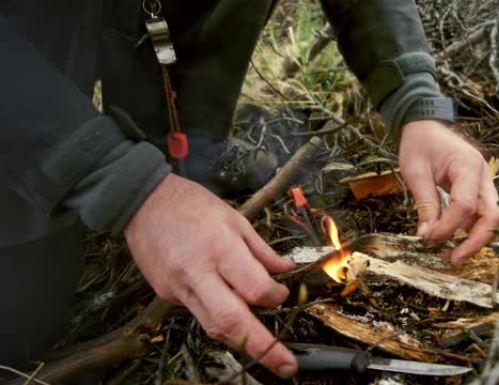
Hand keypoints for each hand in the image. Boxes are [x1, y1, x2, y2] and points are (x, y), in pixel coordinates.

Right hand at [124, 174, 297, 377]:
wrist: (142, 201)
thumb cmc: (192, 204)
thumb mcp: (235, 218)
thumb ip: (262, 250)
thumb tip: (286, 270)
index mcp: (220, 249)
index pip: (254, 289)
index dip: (276, 297)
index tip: (282, 294)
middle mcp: (197, 274)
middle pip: (232, 321)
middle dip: (262, 348)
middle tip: (287, 366)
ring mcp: (179, 288)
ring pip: (213, 327)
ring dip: (241, 342)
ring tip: (267, 354)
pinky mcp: (166, 295)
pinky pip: (198, 314)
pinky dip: (219, 321)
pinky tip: (233, 320)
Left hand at [398, 120, 498, 264]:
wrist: (425, 126)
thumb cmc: (419, 144)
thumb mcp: (414, 172)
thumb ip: (425, 203)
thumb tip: (427, 234)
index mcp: (467, 165)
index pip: (465, 205)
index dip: (448, 227)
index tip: (429, 238)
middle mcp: (483, 175)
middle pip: (491, 216)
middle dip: (475, 242)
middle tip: (453, 259)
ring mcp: (484, 182)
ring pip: (490, 218)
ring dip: (474, 239)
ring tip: (451, 254)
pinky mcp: (479, 189)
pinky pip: (480, 213)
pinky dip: (469, 229)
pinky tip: (452, 239)